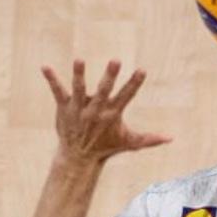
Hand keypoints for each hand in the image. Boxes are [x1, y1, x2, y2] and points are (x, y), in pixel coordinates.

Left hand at [42, 60, 169, 164]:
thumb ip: (150, 139)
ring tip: (79, 60)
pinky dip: (52, 80)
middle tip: (115, 61)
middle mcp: (96, 110)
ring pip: (79, 89)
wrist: (79, 156)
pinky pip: (58, 92)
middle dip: (110, 76)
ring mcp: (79, 108)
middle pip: (104, 90)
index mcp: (112, 114)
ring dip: (78, 75)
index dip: (134, 83)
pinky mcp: (64, 108)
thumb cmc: (107, 146)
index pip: (126, 96)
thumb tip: (171, 138)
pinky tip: (45, 67)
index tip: (142, 70)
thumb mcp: (130, 142)